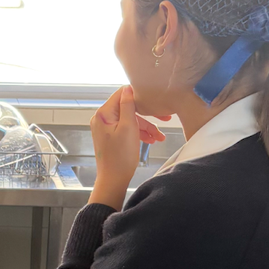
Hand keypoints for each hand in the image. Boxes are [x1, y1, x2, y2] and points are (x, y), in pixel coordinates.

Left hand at [89, 85, 164, 209]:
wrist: (113, 180)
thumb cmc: (120, 157)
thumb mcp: (128, 128)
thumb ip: (128, 106)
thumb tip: (128, 88)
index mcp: (104, 114)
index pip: (121, 94)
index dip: (139, 96)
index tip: (154, 100)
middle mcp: (102, 118)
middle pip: (128, 108)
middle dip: (147, 116)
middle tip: (165, 117)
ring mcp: (106, 128)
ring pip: (130, 120)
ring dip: (146, 127)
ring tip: (159, 137)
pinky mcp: (111, 137)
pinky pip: (127, 129)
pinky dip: (139, 133)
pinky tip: (152, 140)